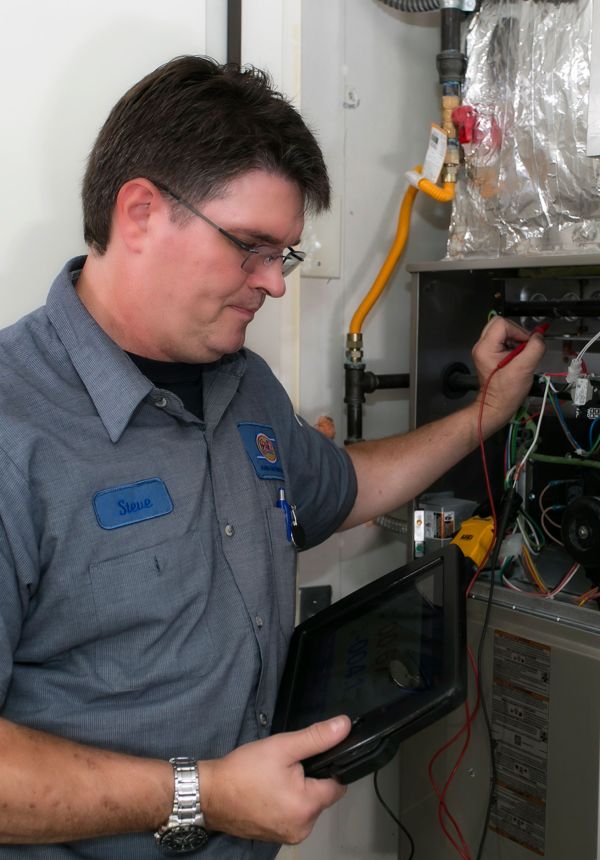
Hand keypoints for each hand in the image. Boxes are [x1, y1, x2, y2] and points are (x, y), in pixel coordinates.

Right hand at [198, 716, 350, 843]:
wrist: (209, 794)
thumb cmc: (243, 771)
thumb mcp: (282, 747)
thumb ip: (316, 737)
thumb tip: (343, 727)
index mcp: (307, 806)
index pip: (338, 784)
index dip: (329, 767)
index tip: (311, 758)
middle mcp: (303, 828)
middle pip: (322, 796)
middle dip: (310, 779)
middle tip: (286, 766)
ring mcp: (289, 835)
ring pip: (307, 806)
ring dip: (298, 791)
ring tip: (275, 778)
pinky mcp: (276, 837)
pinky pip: (293, 815)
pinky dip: (287, 803)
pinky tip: (270, 791)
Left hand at [471, 316, 545, 434]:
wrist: (497, 407)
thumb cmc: (506, 392)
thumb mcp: (525, 368)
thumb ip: (535, 348)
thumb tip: (539, 335)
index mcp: (485, 347)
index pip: (502, 323)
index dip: (518, 331)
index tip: (526, 345)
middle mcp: (482, 346)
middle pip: (501, 324)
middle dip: (517, 333)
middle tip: (523, 348)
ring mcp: (485, 350)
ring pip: (503, 332)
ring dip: (516, 341)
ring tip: (519, 357)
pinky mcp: (490, 355)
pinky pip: (503, 341)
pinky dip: (513, 346)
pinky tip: (516, 360)